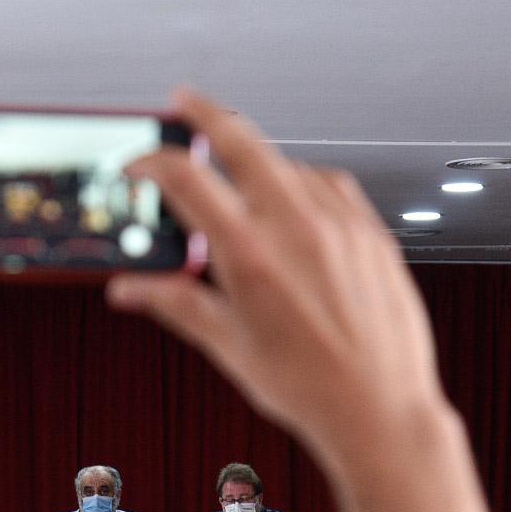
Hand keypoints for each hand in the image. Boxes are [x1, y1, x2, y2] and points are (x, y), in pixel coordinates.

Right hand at [107, 89, 444, 463]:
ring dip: (256, 162)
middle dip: (206, 113)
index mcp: (251, 256)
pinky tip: (293, 204)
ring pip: (287, 163)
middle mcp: (296, 229)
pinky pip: (330, 184)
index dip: (153, 162)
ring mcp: (339, 225)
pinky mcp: (371, 232)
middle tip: (185, 102)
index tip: (141, 166)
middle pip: (242, 140)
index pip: (187, 178)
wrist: (380, 409)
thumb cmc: (308, 387)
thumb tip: (130, 289)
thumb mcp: (228, 346)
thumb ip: (175, 304)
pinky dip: (302, 183)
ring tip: (239, 183)